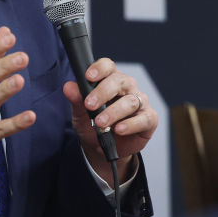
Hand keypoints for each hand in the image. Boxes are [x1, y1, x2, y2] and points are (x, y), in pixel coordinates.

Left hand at [63, 58, 156, 183]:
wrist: (102, 149)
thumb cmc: (93, 126)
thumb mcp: (80, 115)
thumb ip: (76, 100)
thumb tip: (68, 87)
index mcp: (110, 80)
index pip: (108, 66)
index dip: (100, 68)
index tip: (88, 77)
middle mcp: (127, 88)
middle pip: (120, 81)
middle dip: (103, 92)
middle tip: (90, 105)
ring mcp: (140, 102)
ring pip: (130, 101)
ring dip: (113, 112)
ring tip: (100, 123)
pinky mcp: (149, 119)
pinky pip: (143, 119)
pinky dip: (130, 124)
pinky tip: (119, 129)